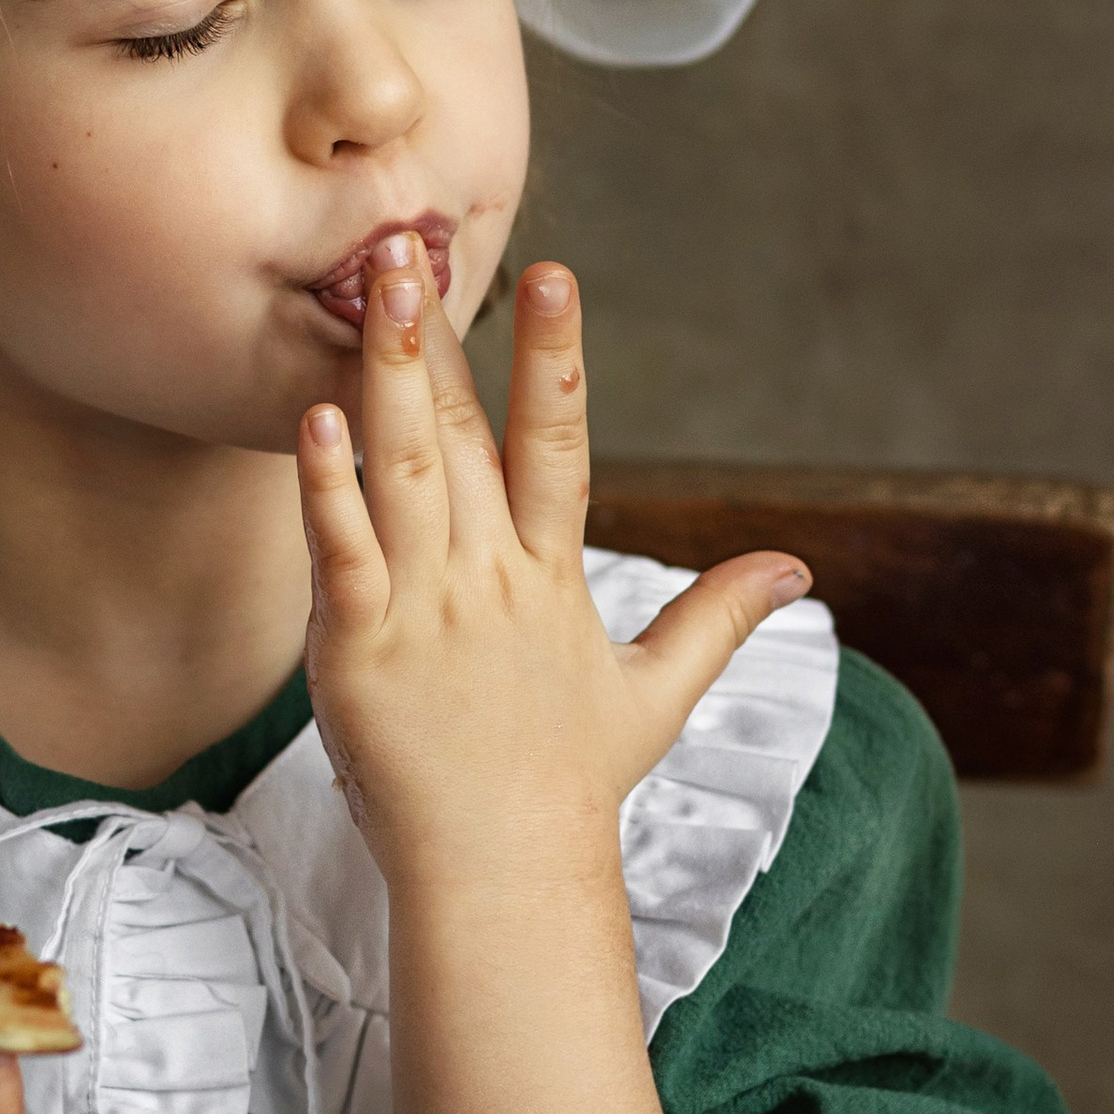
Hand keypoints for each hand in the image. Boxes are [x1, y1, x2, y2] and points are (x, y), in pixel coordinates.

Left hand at [296, 248, 809, 1113]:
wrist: (504, 875)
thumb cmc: (566, 787)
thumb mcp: (655, 695)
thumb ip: (716, 619)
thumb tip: (797, 570)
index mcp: (551, 576)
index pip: (561, 443)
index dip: (556, 356)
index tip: (552, 273)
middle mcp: (491, 576)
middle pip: (468, 433)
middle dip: (445, 333)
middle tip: (412, 238)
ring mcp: (425, 609)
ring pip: (405, 468)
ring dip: (389, 374)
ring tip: (372, 289)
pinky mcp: (361, 648)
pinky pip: (342, 550)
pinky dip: (328, 485)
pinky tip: (315, 417)